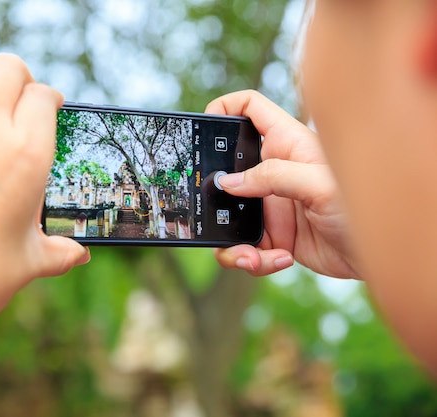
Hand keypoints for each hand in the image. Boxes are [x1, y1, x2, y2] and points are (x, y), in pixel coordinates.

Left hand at [0, 54, 89, 353]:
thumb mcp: (31, 262)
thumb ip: (62, 251)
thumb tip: (79, 253)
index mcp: (25, 156)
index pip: (43, 94)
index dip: (54, 100)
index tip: (57, 118)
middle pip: (7, 69)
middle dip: (24, 80)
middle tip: (32, 113)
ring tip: (4, 164)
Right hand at [206, 90, 356, 277]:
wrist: (382, 255)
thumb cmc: (365, 206)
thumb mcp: (319, 184)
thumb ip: (273, 177)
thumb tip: (228, 183)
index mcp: (286, 145)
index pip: (250, 109)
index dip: (224, 109)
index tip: (204, 128)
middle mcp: (273, 174)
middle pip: (226, 170)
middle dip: (213, 194)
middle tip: (211, 211)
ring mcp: (270, 206)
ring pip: (228, 218)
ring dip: (232, 243)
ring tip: (251, 257)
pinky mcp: (272, 236)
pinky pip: (245, 247)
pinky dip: (252, 260)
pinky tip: (278, 260)